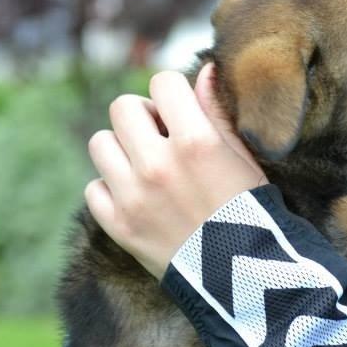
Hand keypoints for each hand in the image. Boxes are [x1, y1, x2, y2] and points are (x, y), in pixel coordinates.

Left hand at [85, 63, 266, 278]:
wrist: (242, 276)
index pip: (162, 83)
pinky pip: (94, 187)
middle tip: (160, 137)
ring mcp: (133, 196)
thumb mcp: (245, 157)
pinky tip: (138, 198)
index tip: (180, 111)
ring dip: (122, 149)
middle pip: (122, 107)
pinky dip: (111, 190)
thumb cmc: (252, 211)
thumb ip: (217, 112)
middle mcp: (158, 164)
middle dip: (142, 117)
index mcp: (196, 141)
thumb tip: (202, 70)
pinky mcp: (118, 226)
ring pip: (100, 143)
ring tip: (146, 167)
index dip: (172, 94)